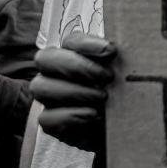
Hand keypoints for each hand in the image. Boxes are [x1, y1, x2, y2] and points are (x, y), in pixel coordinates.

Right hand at [32, 33, 116, 152]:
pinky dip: (70, 115)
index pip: (70, 41)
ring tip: (103, 97)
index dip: (88, 44)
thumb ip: (121, 61)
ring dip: (75, 91)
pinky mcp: (49, 122)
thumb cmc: (121, 94)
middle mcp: (53, 72)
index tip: (111, 50)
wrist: (121, 126)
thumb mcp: (123, 76)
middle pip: (46, 58)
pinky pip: (46, 118)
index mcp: (72, 53)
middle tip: (107, 76)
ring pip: (41, 86)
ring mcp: (47, 97)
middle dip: (77, 66)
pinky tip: (93, 115)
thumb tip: (125, 51)